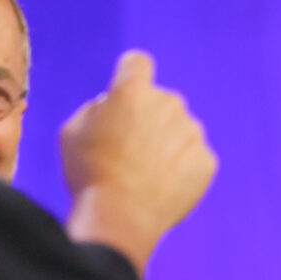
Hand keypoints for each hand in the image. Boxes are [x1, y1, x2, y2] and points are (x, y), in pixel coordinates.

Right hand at [61, 51, 217, 270]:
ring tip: (146, 174)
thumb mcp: (73, 131)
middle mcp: (168, 103)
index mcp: (131, 90)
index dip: (130, 75)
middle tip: (130, 151)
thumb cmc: (90, 173)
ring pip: (180, 130)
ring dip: (167, 144)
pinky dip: (182, 168)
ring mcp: (191, 132)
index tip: (128, 91)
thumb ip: (97, 109)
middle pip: (160, 102)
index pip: (137, 63)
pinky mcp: (207, 160)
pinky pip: (194, 157)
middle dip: (149, 118)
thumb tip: (113, 106)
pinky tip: (163, 186)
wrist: (121, 216)